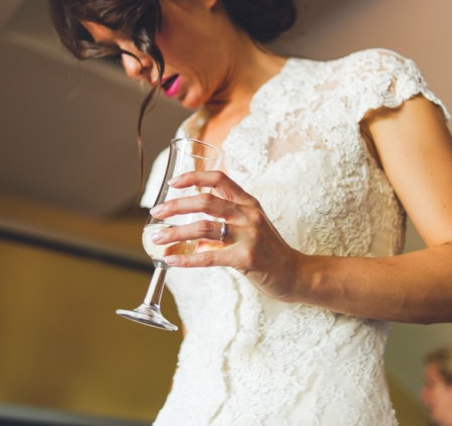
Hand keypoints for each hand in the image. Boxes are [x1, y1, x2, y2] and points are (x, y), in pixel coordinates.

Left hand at [148, 170, 303, 301]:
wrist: (295, 274)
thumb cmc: (269, 251)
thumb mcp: (251, 227)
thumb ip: (225, 221)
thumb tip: (191, 227)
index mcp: (248, 203)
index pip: (219, 179)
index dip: (193, 177)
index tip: (173, 183)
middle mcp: (249, 215)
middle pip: (205, 201)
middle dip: (176, 206)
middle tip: (157, 211)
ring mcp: (249, 236)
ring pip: (204, 228)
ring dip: (176, 233)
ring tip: (157, 239)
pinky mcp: (246, 258)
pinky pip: (209, 257)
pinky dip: (187, 259)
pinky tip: (172, 260)